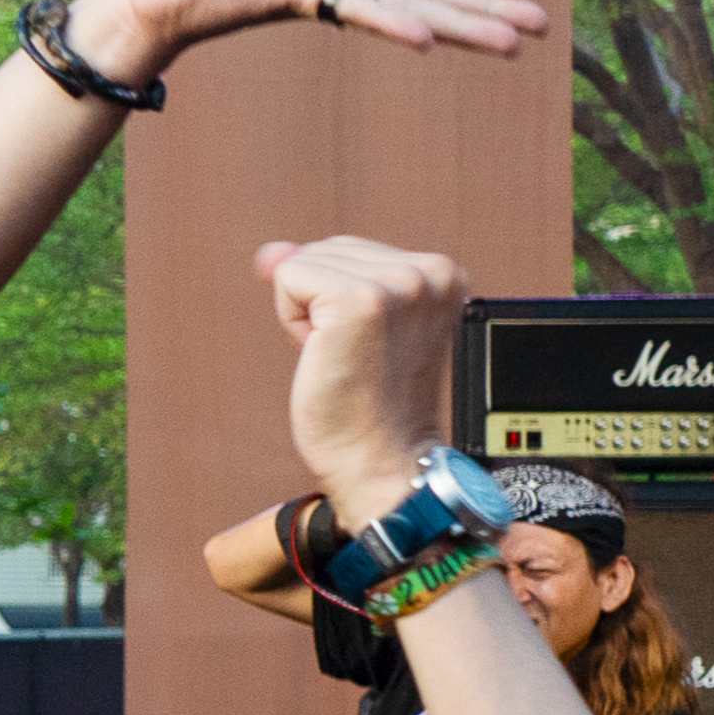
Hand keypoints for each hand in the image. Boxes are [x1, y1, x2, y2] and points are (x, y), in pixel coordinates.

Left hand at [253, 236, 471, 522]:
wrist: (383, 464)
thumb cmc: (370, 409)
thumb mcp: (357, 326)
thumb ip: (323, 275)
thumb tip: (270, 252)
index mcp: (443, 274)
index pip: (352, 252)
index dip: (338, 303)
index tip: (369, 350)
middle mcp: (429, 272)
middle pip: (327, 250)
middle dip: (321, 304)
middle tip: (355, 358)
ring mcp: (398, 284)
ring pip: (305, 264)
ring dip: (308, 316)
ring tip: (346, 359)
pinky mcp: (358, 300)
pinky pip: (289, 280)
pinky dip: (293, 323)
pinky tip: (326, 357)